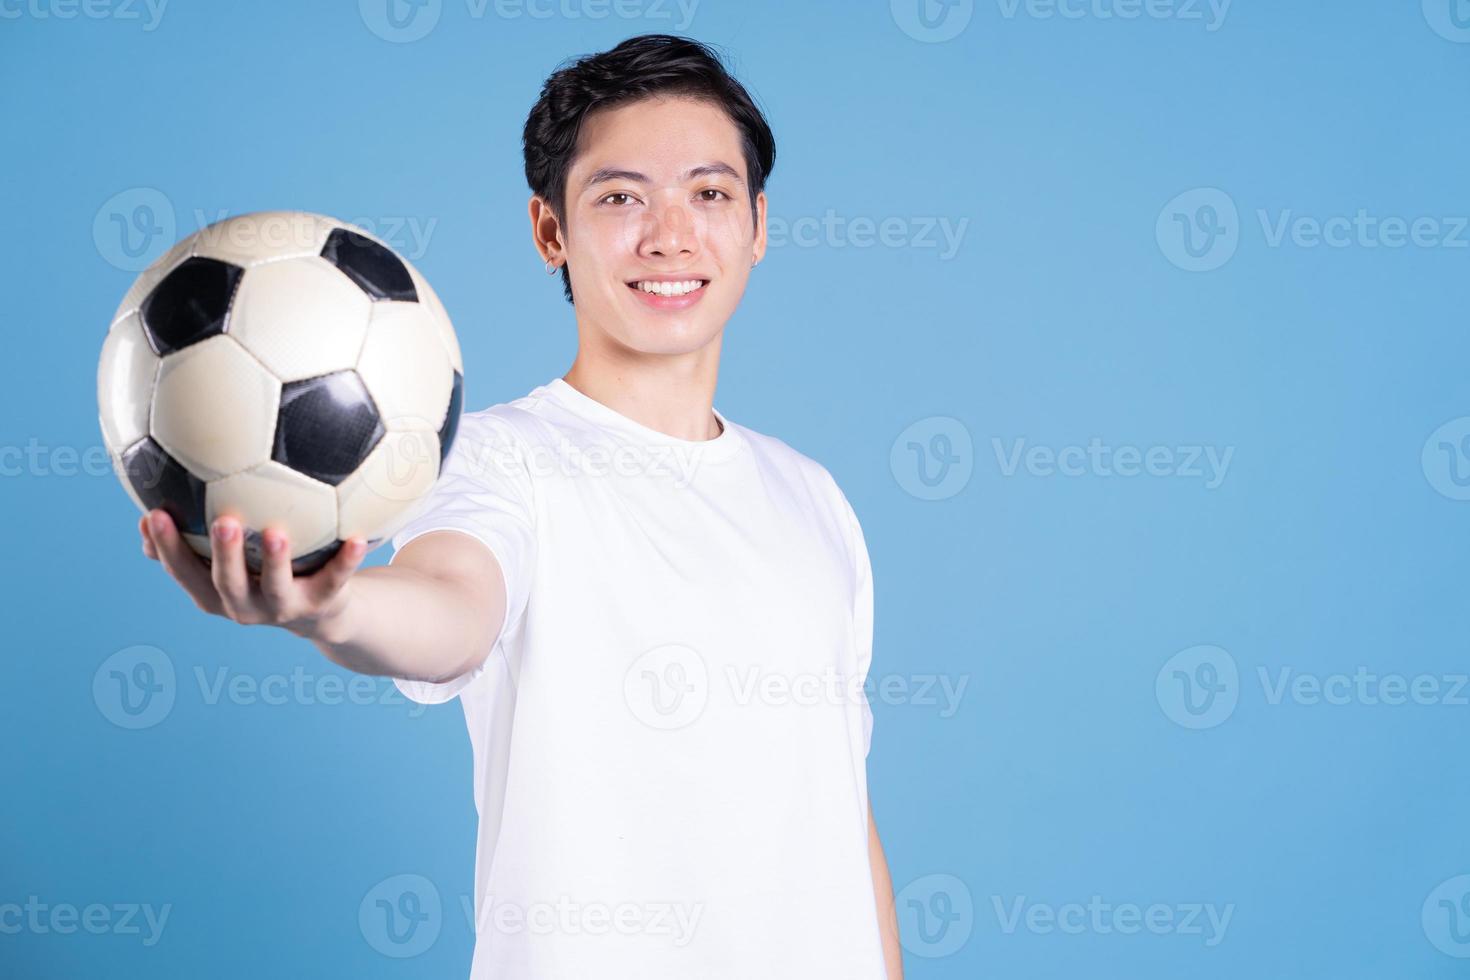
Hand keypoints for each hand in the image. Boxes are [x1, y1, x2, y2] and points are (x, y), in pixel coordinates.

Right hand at [139, 509, 365, 641]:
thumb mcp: (227, 561)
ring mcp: (285, 608)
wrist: (321, 614)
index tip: (153, 516)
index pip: (182, 573)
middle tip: (222, 521)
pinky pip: (335, 580)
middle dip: (221, 554)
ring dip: (276, 560)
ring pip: (276, 586)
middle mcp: (245, 607)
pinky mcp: (323, 603)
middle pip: (226, 583)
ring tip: (277, 532)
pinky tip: (356, 539)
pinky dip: (346, 561)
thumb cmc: (264, 573)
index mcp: (215, 594)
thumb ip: (193, 539)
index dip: (165, 549)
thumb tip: (147, 507)